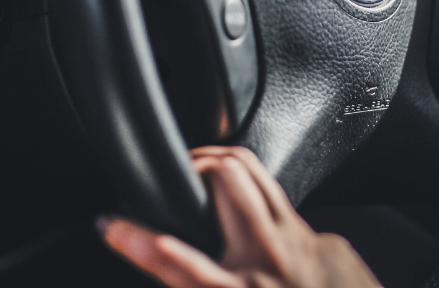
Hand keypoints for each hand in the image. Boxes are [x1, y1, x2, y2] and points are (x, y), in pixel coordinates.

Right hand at [100, 146, 380, 287]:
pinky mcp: (326, 237)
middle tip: (179, 174)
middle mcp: (268, 264)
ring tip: (204, 168)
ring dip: (222, 162)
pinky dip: (257, 196)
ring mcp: (300, 243)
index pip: (177, 264)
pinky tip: (248, 206)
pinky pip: (282, 199)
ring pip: (254, 171)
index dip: (136, 242)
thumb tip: (171, 257)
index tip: (112, 225)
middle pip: (224, 179)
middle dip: (194, 166)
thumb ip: (205, 281)